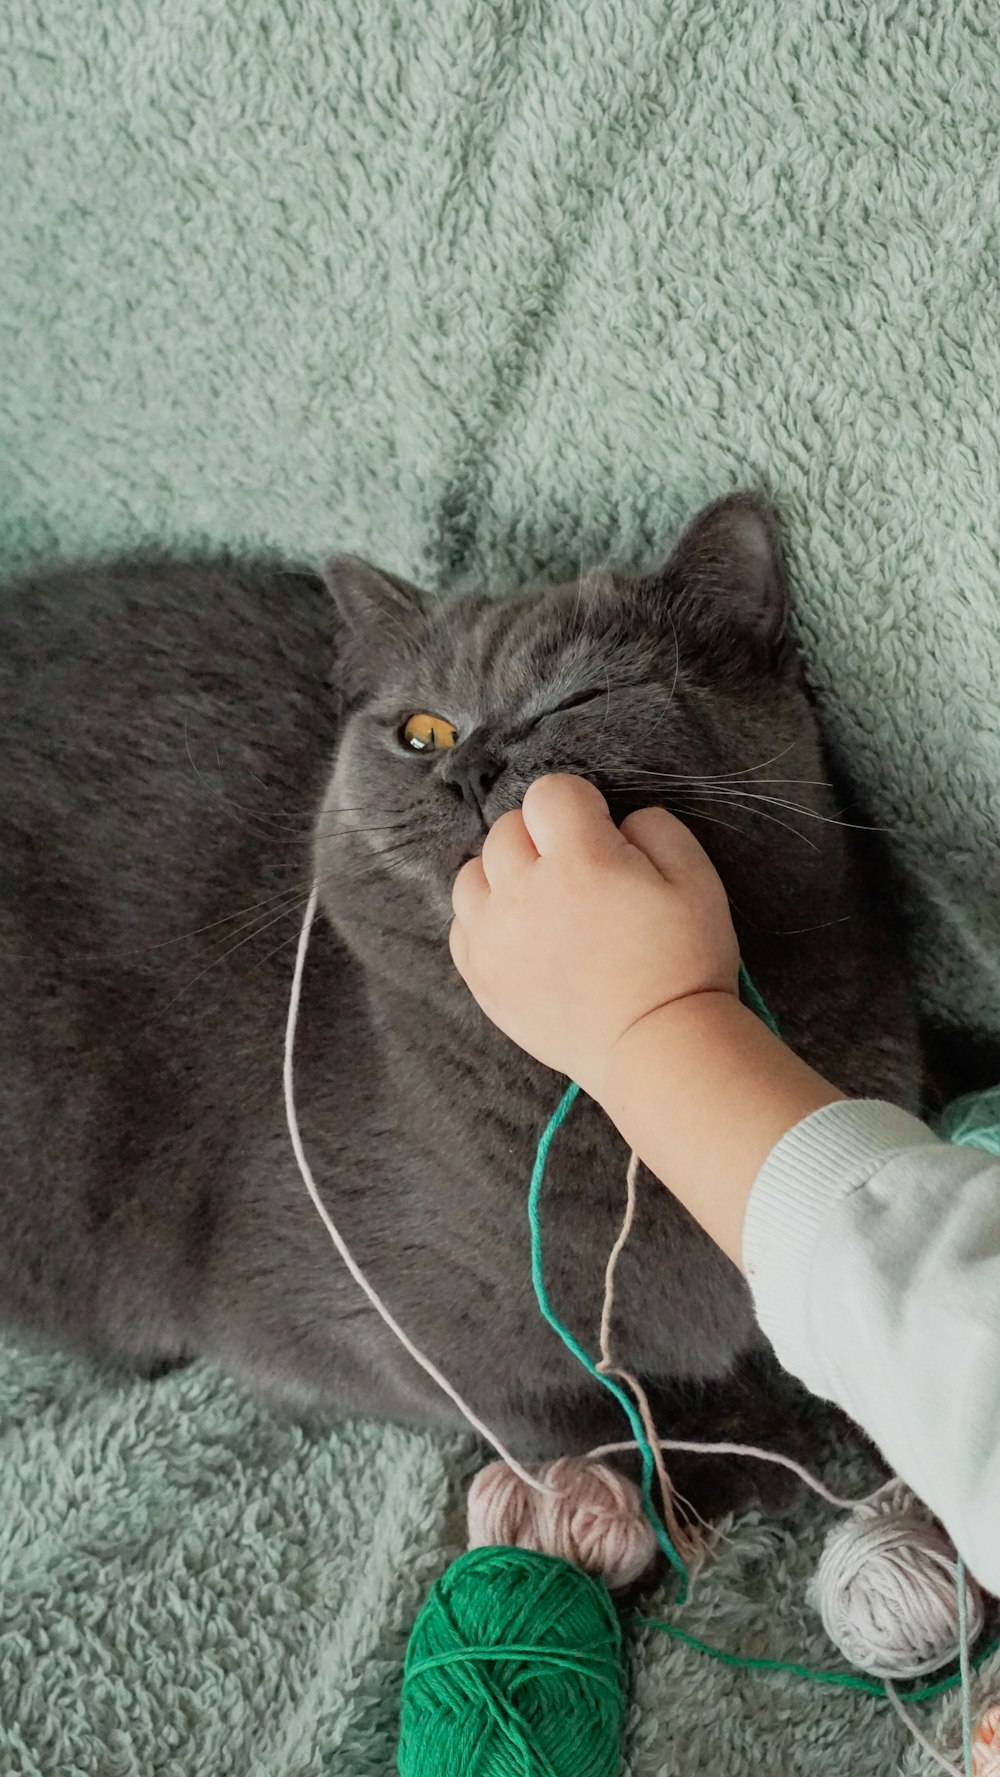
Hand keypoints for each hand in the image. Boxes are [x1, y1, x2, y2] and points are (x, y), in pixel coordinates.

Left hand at [449, 773, 739, 1096]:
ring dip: (503, 876)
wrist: (655, 1048)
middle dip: (540, 838)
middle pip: (507, 829)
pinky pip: (461, 924)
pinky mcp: (480, 975)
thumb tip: (617, 821)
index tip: (600, 833)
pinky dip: (485, 920)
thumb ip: (654, 828)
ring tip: (541, 903)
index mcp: (579, 859)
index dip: (579, 805)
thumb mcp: (697, 879)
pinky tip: (522, 936)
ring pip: (472, 874)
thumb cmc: (684, 962)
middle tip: (577, 874)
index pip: (549, 792)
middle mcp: (523, 891)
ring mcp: (494, 936)